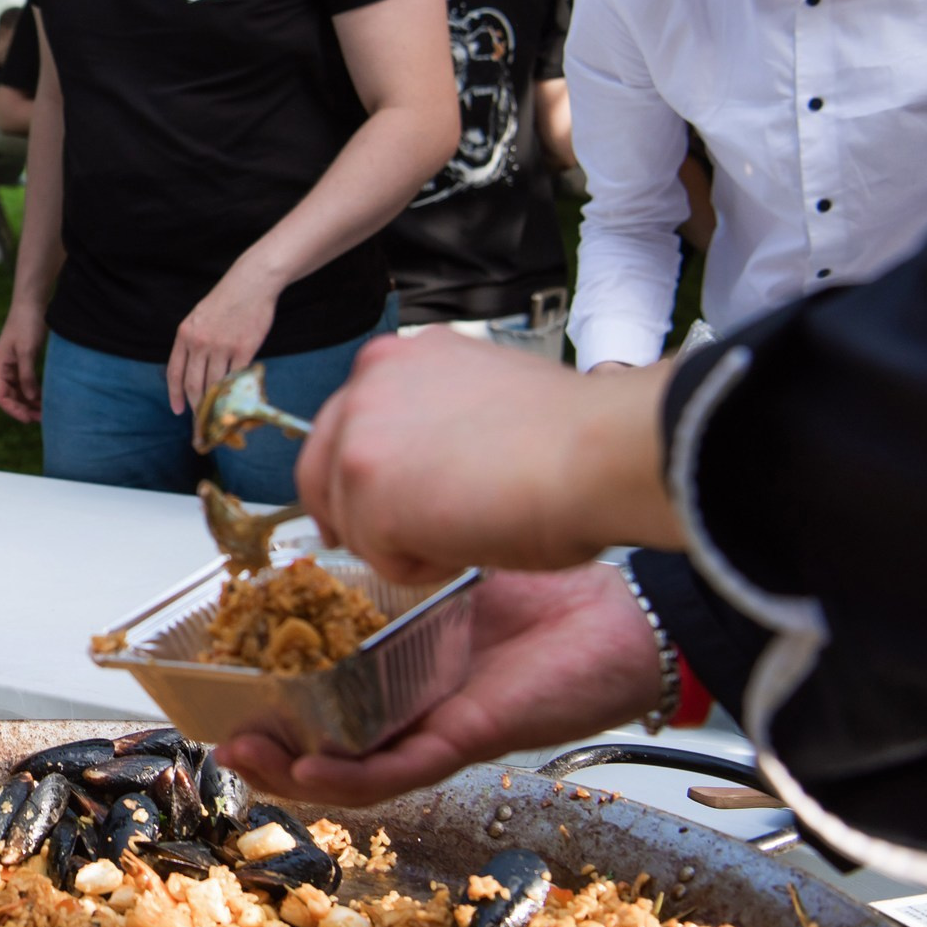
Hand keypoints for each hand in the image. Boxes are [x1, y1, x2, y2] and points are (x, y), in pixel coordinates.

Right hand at [0, 300, 47, 421]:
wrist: (32, 303)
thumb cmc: (27, 324)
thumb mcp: (27, 350)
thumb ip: (27, 375)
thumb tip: (30, 398)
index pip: (0, 396)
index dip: (12, 410)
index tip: (28, 419)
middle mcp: (2, 369)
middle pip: (9, 397)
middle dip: (23, 409)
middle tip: (41, 419)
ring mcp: (11, 367)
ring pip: (18, 392)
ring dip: (29, 403)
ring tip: (45, 412)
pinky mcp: (22, 363)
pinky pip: (25, 384)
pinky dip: (34, 393)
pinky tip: (45, 399)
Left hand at [166, 266, 278, 414]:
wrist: (251, 283)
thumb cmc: (224, 300)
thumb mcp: (197, 318)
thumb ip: (192, 342)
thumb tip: (191, 372)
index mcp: (185, 334)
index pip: (174, 372)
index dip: (175, 395)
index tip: (177, 411)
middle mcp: (200, 342)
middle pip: (194, 384)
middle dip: (196, 406)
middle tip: (200, 420)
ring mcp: (222, 346)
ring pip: (215, 384)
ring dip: (216, 402)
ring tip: (218, 413)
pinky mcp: (245, 348)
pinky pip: (237, 377)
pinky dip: (236, 389)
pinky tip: (236, 398)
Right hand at [214, 564, 662, 805]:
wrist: (627, 612)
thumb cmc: (549, 581)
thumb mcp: (450, 557)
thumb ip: (397, 548)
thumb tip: (339, 509)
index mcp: (395, 659)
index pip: (316, 685)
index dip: (263, 688)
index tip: (216, 676)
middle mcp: (407, 702)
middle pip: (320, 737)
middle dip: (263, 742)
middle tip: (217, 731)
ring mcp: (433, 726)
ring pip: (348, 768)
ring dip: (290, 771)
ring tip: (246, 756)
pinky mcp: (468, 739)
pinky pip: (400, 769)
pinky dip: (351, 775)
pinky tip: (312, 768)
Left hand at [294, 330, 678, 582]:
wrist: (602, 451)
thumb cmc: (571, 434)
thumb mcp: (478, 395)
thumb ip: (431, 417)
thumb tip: (421, 458)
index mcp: (394, 359)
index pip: (345, 426)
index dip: (361, 474)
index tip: (376, 502)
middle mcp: (365, 387)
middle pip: (323, 471)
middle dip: (358, 513)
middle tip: (401, 542)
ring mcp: (358, 439)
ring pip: (352, 519)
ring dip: (403, 541)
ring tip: (471, 529)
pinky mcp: (366, 492)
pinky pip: (378, 556)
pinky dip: (422, 567)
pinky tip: (470, 543)